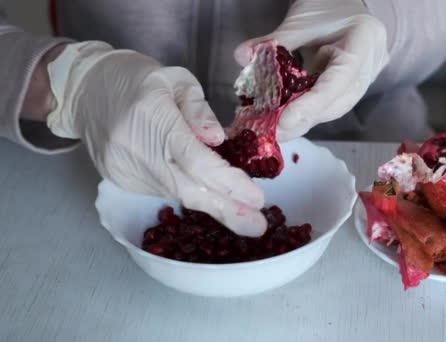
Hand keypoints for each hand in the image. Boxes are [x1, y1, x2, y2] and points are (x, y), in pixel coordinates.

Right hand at [46, 42, 266, 236]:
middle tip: (257, 226)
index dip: (227, 182)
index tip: (256, 198)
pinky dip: (188, 194)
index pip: (196, 160)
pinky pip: (162, 191)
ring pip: (175, 194)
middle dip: (225, 210)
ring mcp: (125, 170)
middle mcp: (137, 150)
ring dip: (211, 204)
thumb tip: (218, 140)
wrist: (84, 90)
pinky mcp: (120, 180)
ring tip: (241, 215)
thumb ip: (199, 109)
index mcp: (153, 118)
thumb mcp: (175, 79)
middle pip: (187, 189)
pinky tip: (207, 196)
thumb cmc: (137, 80)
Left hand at [235, 0, 388, 141]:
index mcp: (365, 40)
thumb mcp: (301, 20)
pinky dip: (307, 111)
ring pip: (335, 108)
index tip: (284, 121)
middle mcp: (370, 63)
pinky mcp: (353, 86)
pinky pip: (330, 104)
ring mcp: (365, 77)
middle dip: (304, 120)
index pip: (339, 80)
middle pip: (339, 102)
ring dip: (304, 120)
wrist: (346, 2)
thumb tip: (242, 57)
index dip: (312, 105)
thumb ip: (272, 41)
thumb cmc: (327, 5)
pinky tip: (286, 118)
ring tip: (275, 129)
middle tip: (273, 132)